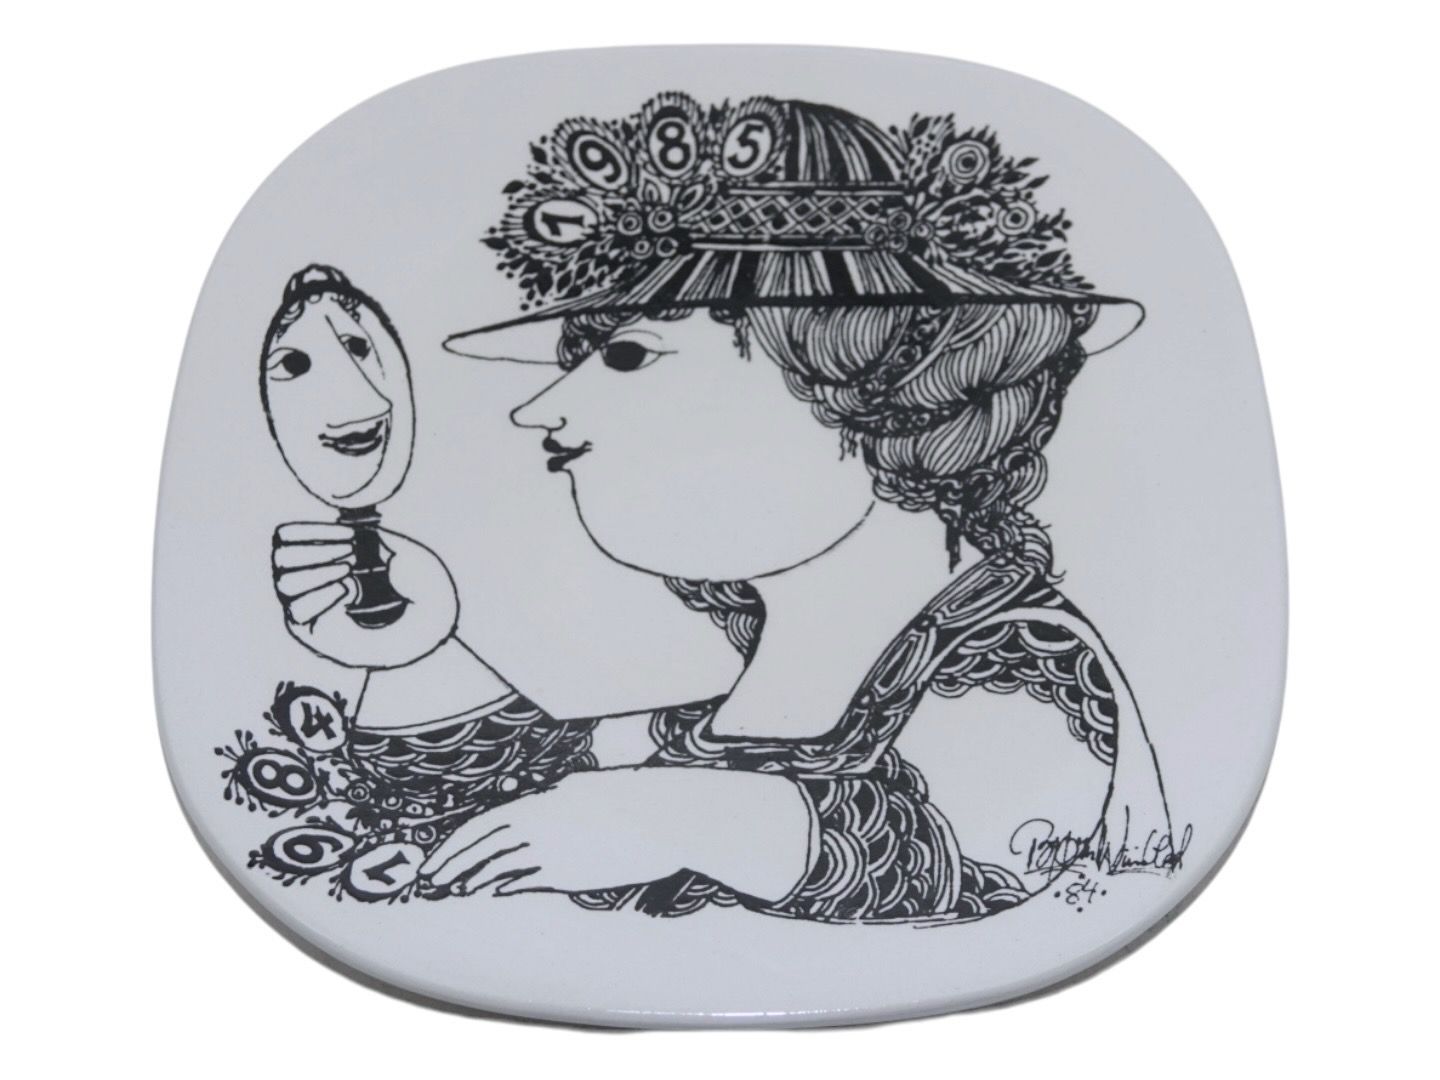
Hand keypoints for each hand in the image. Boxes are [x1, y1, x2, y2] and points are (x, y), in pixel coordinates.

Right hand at [272, 522, 458, 668]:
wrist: (433, 625)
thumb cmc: (419, 586)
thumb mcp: (398, 547)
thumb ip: (369, 534)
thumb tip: (341, 523)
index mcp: (326, 554)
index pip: (288, 536)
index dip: (310, 530)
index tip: (348, 534)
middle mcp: (311, 579)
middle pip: (280, 556)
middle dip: (315, 549)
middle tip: (350, 554)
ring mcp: (311, 607)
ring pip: (285, 583)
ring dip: (317, 571)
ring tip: (349, 572)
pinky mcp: (314, 634)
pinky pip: (297, 612)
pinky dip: (320, 596)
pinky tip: (347, 590)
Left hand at [420, 767, 812, 901]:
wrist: (669, 816)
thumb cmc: (637, 796)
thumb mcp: (591, 787)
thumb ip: (563, 796)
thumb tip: (550, 798)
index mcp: (545, 800)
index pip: (487, 824)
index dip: (458, 842)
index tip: (439, 855)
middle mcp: (542, 825)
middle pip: (483, 848)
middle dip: (452, 864)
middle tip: (429, 879)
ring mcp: (556, 851)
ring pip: (500, 869)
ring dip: (471, 879)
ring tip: (451, 889)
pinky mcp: (574, 873)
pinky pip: (528, 882)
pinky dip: (503, 886)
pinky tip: (490, 890)